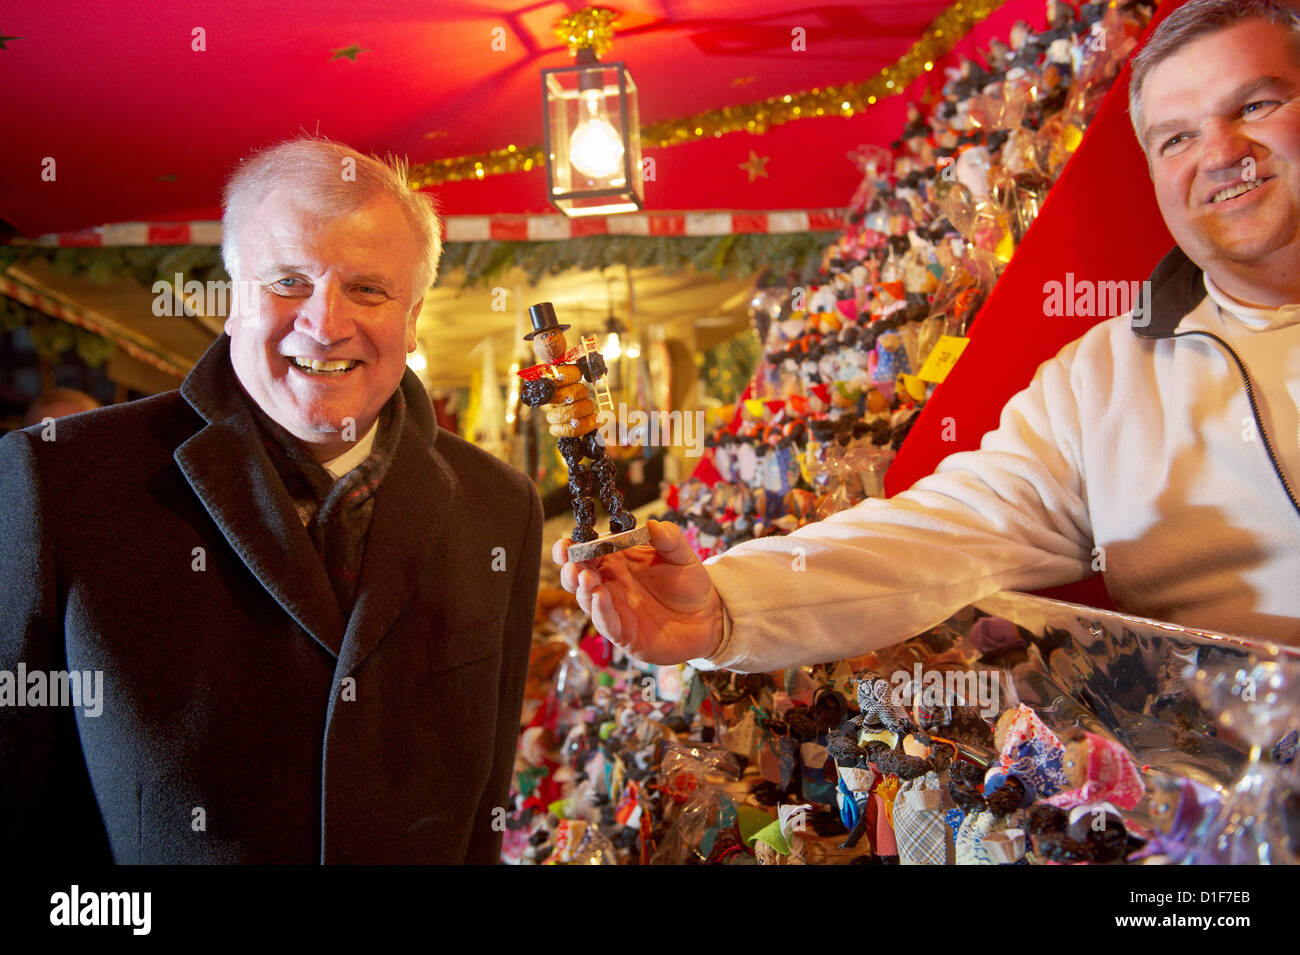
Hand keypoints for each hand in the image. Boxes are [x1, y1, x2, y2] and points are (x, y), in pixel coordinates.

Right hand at [553, 519, 724, 664]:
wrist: (706, 617)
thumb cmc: (689, 583)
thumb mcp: (682, 555)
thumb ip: (669, 538)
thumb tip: (652, 523)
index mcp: (616, 560)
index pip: (587, 551)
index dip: (573, 546)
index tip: (568, 541)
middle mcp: (609, 584)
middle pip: (577, 576)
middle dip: (570, 569)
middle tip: (571, 562)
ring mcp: (614, 609)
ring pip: (585, 599)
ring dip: (582, 588)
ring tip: (586, 577)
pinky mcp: (622, 633)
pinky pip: (604, 622)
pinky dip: (599, 610)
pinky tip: (599, 596)